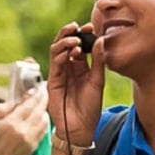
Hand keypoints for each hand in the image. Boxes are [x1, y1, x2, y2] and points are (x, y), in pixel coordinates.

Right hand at [0, 81, 50, 154]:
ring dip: (44, 110)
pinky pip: (43, 131)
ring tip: (42, 104)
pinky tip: (40, 117)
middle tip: (44, 91)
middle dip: (43, 99)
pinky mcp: (32, 148)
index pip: (29, 104)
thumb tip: (14, 101)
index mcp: (11, 124)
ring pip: (44, 121)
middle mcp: (23, 132)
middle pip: (39, 111)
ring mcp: (30, 141)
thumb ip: (1, 110)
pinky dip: (44, 122)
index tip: (37, 88)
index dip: (35, 94)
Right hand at [47, 22, 105, 144]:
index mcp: (81, 67)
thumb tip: (101, 40)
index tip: (91, 26)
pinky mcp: (53, 81)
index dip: (84, 35)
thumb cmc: (90, 107)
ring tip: (75, 39)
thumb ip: (99, 62)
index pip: (80, 46)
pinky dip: (61, 54)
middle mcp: (69, 68)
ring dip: (65, 42)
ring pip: (57, 51)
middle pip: (65, 45)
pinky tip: (70, 50)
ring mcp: (60, 74)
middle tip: (78, 26)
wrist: (81, 128)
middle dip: (70, 33)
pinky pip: (55, 63)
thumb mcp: (98, 81)